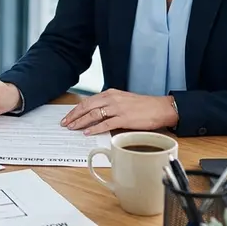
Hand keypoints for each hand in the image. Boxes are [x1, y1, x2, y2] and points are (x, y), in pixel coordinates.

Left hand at [59, 90, 178, 134]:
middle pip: (87, 106)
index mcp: (110, 93)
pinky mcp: (124, 118)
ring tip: (72, 128)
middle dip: (74, 115)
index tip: (68, 116)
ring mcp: (118, 108)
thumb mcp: (123, 100)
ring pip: (93, 114)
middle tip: (65, 123)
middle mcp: (112, 98)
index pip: (88, 101)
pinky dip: (95, 128)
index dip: (76, 109)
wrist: (161, 108)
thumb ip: (110, 105)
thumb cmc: (144, 106)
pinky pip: (106, 124)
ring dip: (81, 122)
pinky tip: (87, 132)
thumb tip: (97, 115)